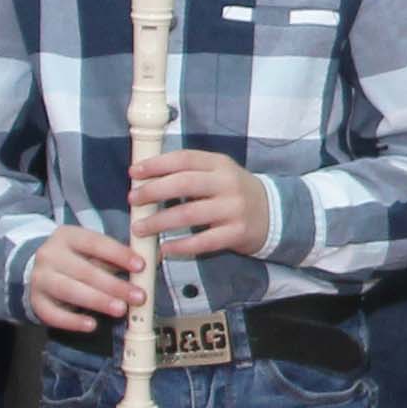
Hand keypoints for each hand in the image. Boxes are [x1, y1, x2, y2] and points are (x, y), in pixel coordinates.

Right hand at [21, 222, 145, 335]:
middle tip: (138, 296)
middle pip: (84, 270)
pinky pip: (53, 314)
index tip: (141, 266)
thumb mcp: (93, 251)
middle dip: (114, 285)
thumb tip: (156, 257)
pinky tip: (92, 325)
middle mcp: (50, 254)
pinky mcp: (36, 302)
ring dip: (98, 301)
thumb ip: (120, 256)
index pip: (95, 243)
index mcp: (68, 236)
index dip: (118, 254)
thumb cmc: (76, 259)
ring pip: (70, 290)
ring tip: (120, 310)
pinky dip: (73, 321)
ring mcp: (40, 279)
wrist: (37, 270)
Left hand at [130, 145, 274, 258]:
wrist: (273, 213)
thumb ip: (190, 172)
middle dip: (153, 192)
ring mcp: (233, 208)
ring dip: (159, 221)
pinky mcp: (236, 233)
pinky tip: (164, 249)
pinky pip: (203, 242)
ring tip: (139, 228)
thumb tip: (147, 178)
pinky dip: (180, 246)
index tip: (134, 173)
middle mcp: (227, 183)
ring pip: (189, 214)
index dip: (156, 164)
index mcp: (219, 164)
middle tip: (133, 200)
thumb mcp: (218, 173)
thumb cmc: (234, 192)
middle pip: (184, 184)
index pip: (184, 158)